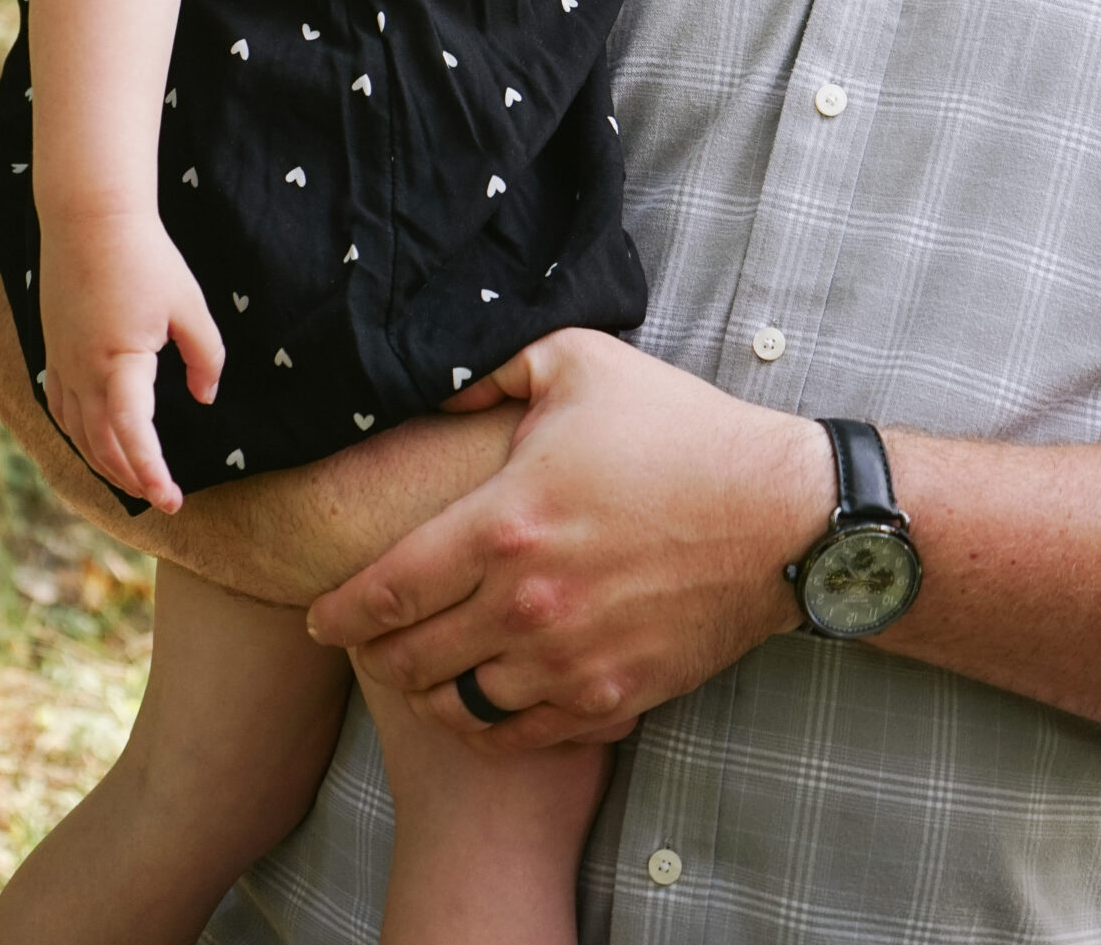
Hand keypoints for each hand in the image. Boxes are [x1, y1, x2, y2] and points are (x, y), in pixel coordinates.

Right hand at [37, 205, 222, 514]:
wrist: (89, 217)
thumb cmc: (146, 257)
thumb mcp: (189, 306)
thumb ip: (205, 356)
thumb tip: (204, 398)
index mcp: (119, 363)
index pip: (131, 435)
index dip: (151, 472)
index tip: (171, 498)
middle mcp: (82, 373)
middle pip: (103, 445)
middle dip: (133, 478)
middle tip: (165, 498)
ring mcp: (61, 364)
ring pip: (78, 434)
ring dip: (105, 463)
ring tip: (136, 480)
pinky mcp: (53, 351)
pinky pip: (62, 411)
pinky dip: (80, 437)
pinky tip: (97, 442)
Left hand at [307, 329, 832, 749]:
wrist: (780, 516)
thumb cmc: (680, 431)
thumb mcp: (580, 364)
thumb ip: (494, 371)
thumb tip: (435, 388)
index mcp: (507, 522)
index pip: (388, 588)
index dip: (341, 611)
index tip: (320, 617)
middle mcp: (527, 604)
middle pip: (411, 658)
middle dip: (374, 656)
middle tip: (365, 642)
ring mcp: (570, 661)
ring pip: (459, 705)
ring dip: (427, 692)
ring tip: (420, 671)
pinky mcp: (611, 696)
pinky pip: (520, 735)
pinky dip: (487, 726)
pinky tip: (482, 698)